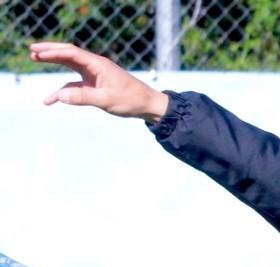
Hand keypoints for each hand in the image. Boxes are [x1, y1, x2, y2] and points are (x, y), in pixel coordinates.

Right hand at [29, 42, 168, 121]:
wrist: (148, 105)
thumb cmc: (131, 100)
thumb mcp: (106, 100)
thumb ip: (83, 97)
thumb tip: (60, 96)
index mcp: (98, 65)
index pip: (72, 53)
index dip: (54, 52)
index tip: (38, 54)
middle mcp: (95, 66)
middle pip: (69, 54)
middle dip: (51, 51)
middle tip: (32, 50)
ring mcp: (95, 75)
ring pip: (71, 65)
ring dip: (55, 62)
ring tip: (35, 58)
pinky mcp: (96, 85)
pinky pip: (75, 84)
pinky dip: (63, 90)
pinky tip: (52, 99)